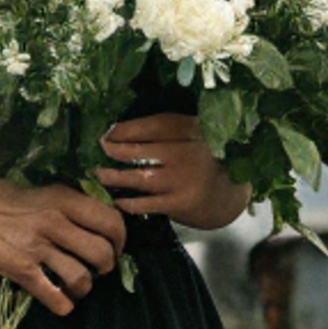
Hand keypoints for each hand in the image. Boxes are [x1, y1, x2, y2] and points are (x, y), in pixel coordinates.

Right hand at [0, 176, 125, 315]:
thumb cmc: (6, 198)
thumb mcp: (44, 189)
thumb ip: (74, 202)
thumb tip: (107, 221)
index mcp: (63, 198)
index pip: (111, 222)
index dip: (120, 239)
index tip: (115, 246)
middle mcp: (53, 222)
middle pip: (102, 254)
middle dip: (105, 266)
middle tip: (97, 267)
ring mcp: (36, 248)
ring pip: (82, 279)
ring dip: (84, 286)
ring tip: (76, 282)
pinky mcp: (21, 271)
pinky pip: (56, 299)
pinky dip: (63, 304)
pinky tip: (60, 299)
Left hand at [97, 114, 251, 229]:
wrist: (229, 197)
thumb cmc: (201, 161)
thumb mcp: (193, 137)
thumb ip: (166, 130)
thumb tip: (118, 130)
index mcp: (194, 130)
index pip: (154, 124)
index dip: (126, 128)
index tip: (107, 131)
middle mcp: (189, 153)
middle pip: (141, 149)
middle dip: (114, 149)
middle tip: (99, 149)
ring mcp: (184, 180)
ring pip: (138, 177)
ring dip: (113, 176)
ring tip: (98, 173)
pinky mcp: (180, 203)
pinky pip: (145, 203)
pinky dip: (127, 202)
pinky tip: (117, 199)